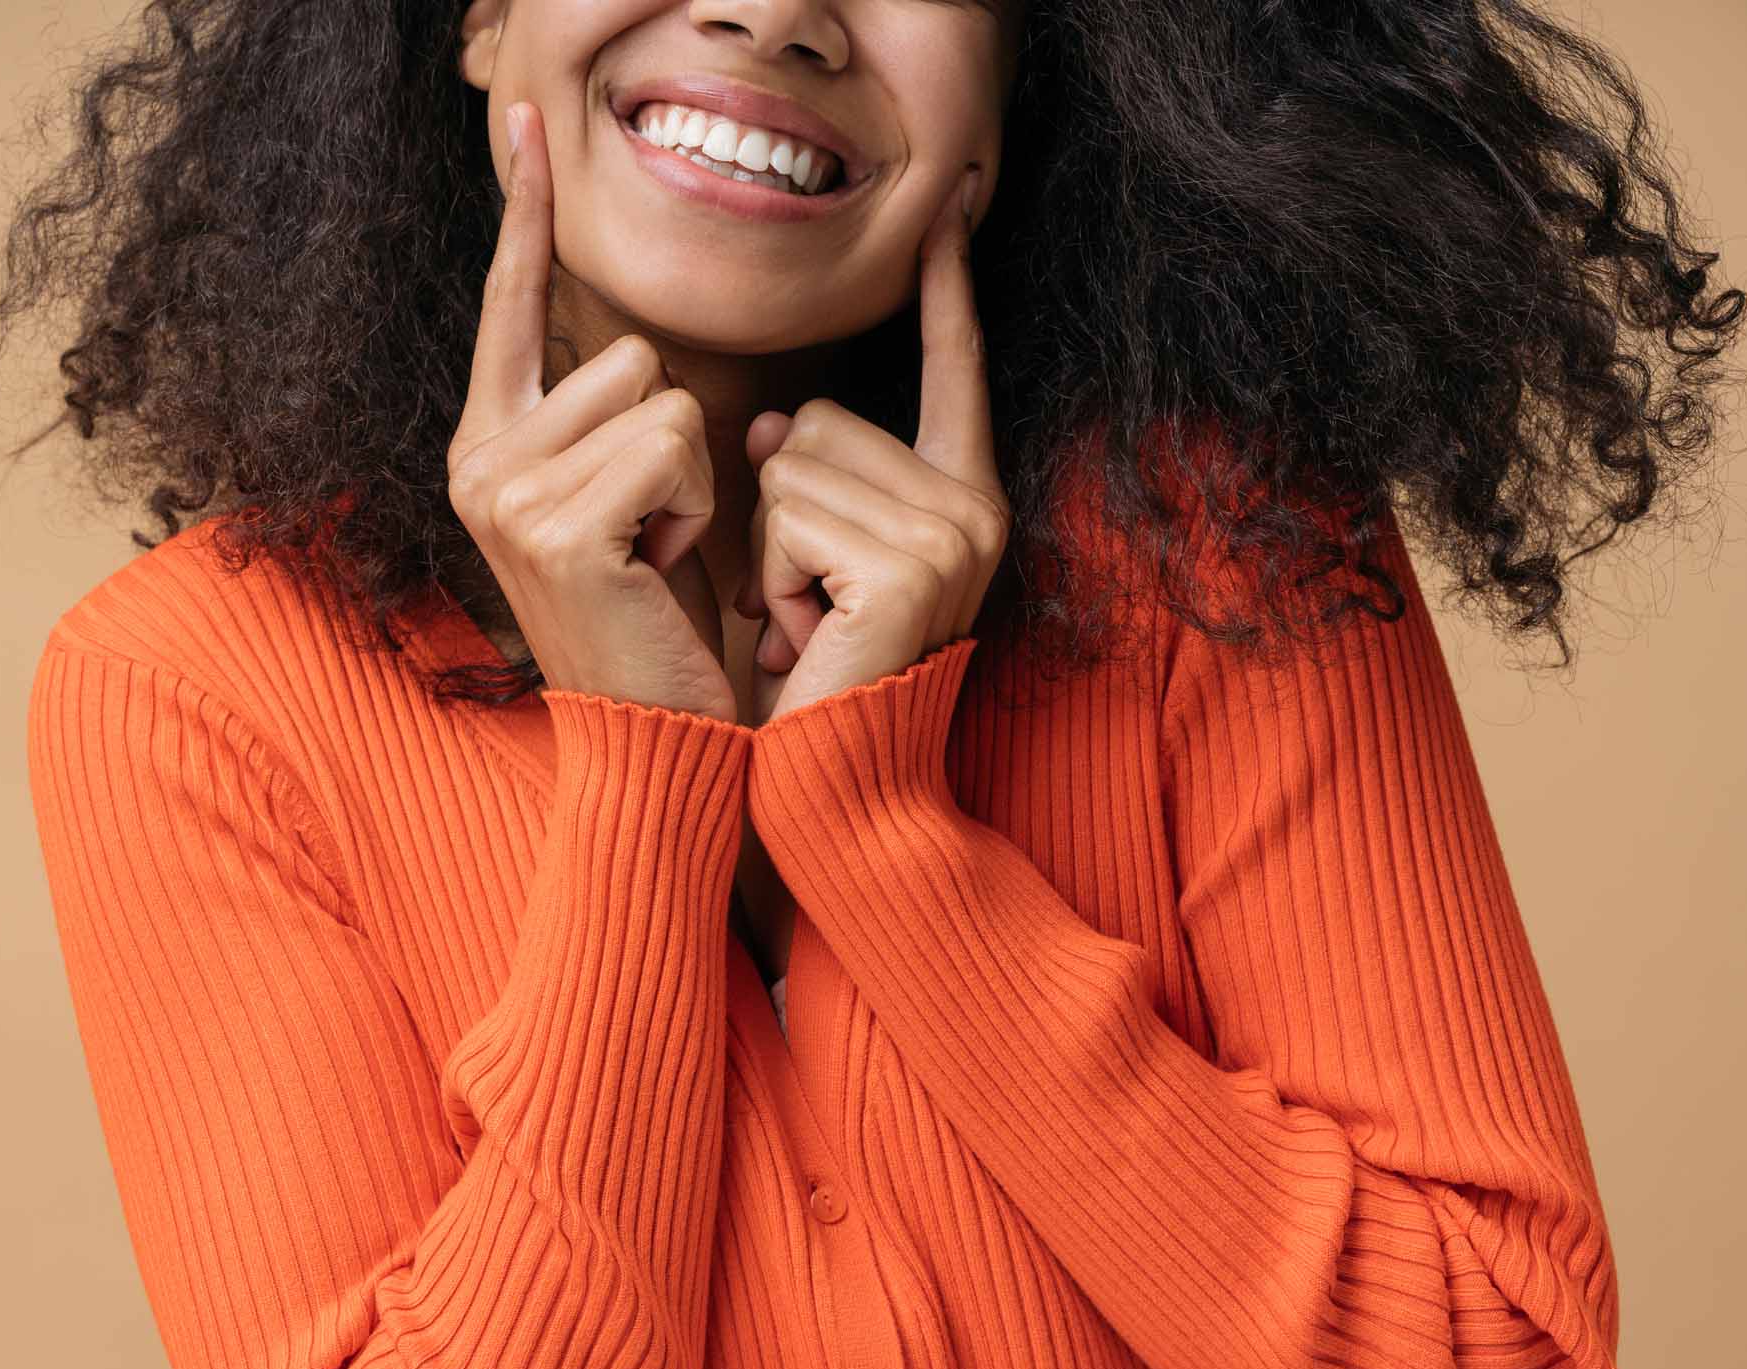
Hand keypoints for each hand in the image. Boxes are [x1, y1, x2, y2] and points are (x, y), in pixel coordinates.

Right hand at [446, 101, 735, 720]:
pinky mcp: (555, 525)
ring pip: (660, 392)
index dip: (523, 214)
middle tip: (650, 530)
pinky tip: (658, 567)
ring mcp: (505, 493)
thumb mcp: (622, 499)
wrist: (654, 732)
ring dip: (690, 473)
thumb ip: (605, 418)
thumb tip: (633, 346)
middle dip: (672, 435)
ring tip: (655, 549)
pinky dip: (694, 505)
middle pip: (625, 349)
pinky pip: (675, 441)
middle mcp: (478, 461)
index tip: (524, 123)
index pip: (514, 306)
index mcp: (489, 446)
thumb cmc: (655, 615)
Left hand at [736, 165, 1007, 723]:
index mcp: (962, 496)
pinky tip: (806, 637)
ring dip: (770, 551)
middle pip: (821, 419)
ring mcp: (955, 535)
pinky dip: (773, 579)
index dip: (948, 287)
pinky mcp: (912, 567)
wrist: (829, 786)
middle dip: (780, 509)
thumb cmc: (813, 680)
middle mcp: (976, 507)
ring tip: (805, 625)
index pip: (954, 367)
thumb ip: (807, 475)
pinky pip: (789, 514)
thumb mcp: (808, 558)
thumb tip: (771, 424)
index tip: (948, 203)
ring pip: (792, 465)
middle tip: (808, 603)